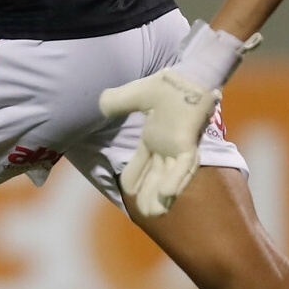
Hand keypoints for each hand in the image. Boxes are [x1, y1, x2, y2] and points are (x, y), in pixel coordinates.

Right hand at [98, 22, 257, 216]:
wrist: (189, 75)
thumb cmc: (168, 84)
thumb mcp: (135, 94)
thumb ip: (116, 102)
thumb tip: (100, 106)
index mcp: (154, 137)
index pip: (141, 163)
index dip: (134, 177)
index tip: (126, 190)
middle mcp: (166, 146)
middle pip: (156, 176)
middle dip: (148, 194)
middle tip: (142, 213)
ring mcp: (178, 146)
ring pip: (169, 176)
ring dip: (163, 195)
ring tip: (154, 213)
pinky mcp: (189, 143)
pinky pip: (184, 165)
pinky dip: (176, 179)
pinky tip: (168, 194)